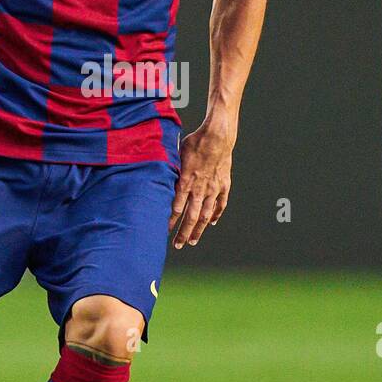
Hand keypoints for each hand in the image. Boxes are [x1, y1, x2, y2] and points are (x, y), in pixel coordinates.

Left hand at [168, 117, 234, 248]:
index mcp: (186, 181)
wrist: (218, 136)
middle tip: (177, 245)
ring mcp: (214, 188)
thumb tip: (157, 179)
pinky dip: (216, 214)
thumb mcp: (177, 155)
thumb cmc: (195, 142)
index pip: (176, 207)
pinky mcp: (224, 185)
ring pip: (206, 214)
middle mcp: (200, 188)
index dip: (169, 221)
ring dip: (199, 230)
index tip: (163, 231)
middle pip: (191, 216)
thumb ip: (170, 171)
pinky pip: (220, 204)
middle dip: (183, 233)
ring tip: (193, 241)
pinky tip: (211, 222)